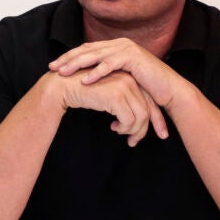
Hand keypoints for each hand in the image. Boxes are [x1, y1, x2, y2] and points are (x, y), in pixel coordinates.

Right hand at [46, 70, 168, 145]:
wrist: (62, 86)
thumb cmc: (81, 91)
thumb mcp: (107, 94)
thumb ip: (123, 99)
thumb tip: (138, 120)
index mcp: (130, 77)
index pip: (150, 101)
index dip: (155, 119)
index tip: (158, 134)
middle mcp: (130, 79)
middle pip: (148, 109)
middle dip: (144, 129)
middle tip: (133, 142)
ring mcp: (124, 86)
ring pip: (141, 116)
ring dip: (132, 130)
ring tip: (119, 132)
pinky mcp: (116, 95)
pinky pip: (129, 119)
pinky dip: (124, 128)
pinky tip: (113, 127)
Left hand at [49, 38, 184, 106]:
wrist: (168, 90)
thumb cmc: (143, 86)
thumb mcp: (119, 77)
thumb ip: (104, 72)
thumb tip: (83, 77)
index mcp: (114, 46)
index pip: (85, 49)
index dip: (68, 57)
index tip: (52, 66)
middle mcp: (119, 44)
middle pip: (87, 50)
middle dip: (67, 59)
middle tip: (51, 68)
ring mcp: (126, 48)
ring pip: (95, 55)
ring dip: (77, 64)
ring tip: (63, 73)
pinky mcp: (133, 57)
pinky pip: (110, 64)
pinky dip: (96, 72)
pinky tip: (85, 80)